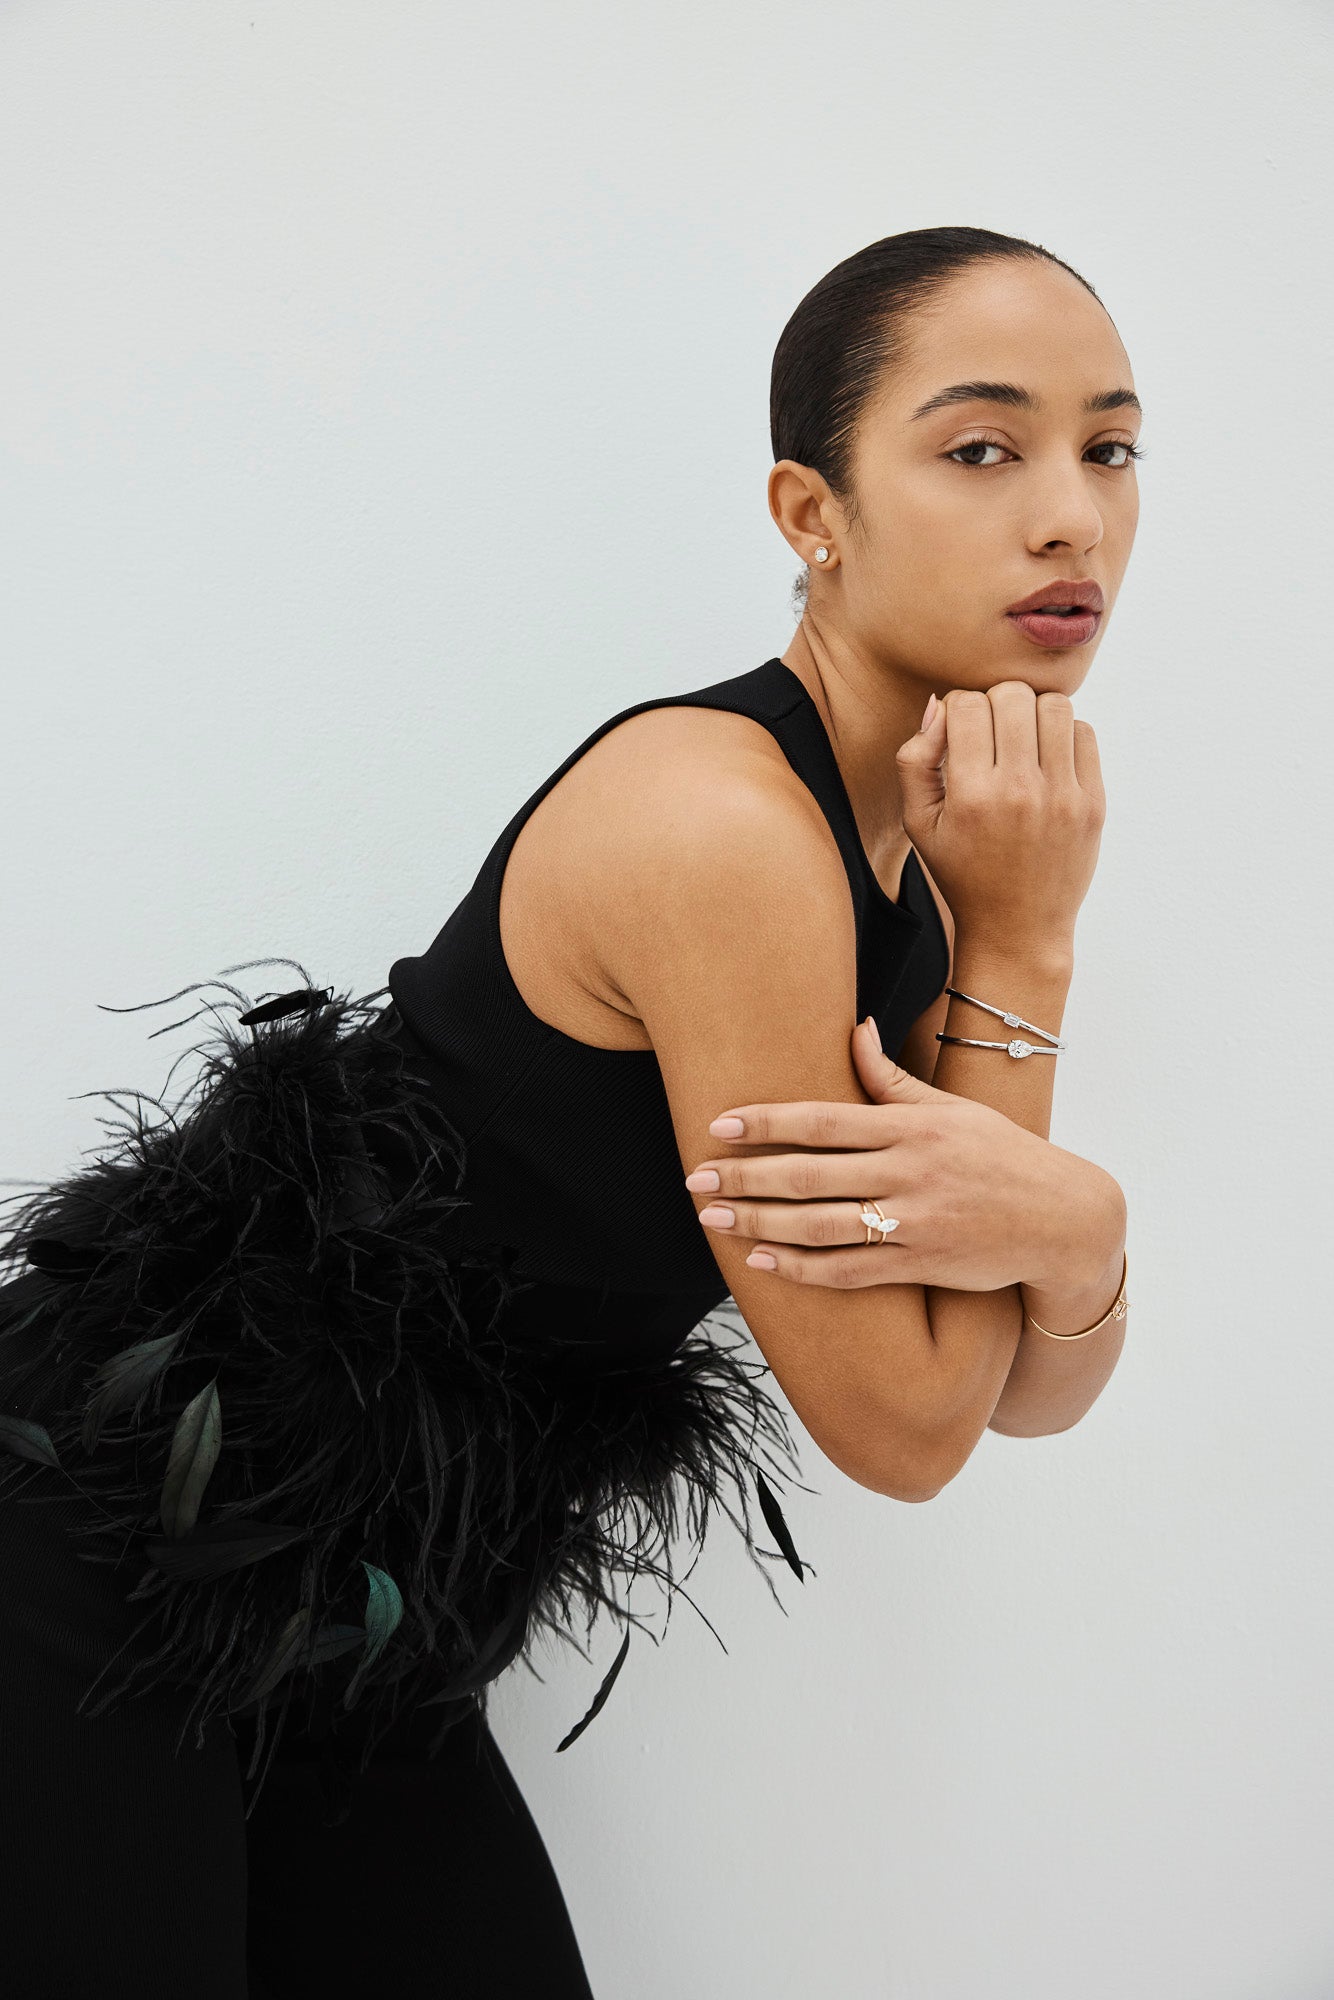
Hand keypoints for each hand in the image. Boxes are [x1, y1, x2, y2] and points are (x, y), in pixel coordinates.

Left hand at [685, 1020, 1117, 1292]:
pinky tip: (763, 1262)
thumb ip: (892, 1077)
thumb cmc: (1000, 1154)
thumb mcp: (951, 1107)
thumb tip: (853, 1028)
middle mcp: (909, 1171)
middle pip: (810, 1173)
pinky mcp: (921, 1263)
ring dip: (761, 1222)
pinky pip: (850, 1270)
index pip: (823, 1120)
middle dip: (745, 1175)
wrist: (1063, 1217)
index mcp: (911, 1125)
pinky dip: (803, 1269)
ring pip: (821, 1224)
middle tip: (695, 1178)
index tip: (718, 1125)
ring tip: (715, 1220)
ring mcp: (914, 1220)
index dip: (766, 1122)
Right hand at [899, 683, 1104, 958]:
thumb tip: (939, 705)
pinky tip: (1046, 758)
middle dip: (995, 702)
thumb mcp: (919, 824)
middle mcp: (1019, 791)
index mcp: (971, 795)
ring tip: (1021, 738)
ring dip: (1033, 712)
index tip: (960, 732)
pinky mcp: (1093, 803)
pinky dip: (1063, 734)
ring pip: (1054, 705)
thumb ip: (915, 761)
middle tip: (991, 732)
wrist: (1017, 926)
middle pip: (1012, 695)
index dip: (958, 708)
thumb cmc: (961, 872)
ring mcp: (1062, 796)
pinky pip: (1083, 733)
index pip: (968, 704)